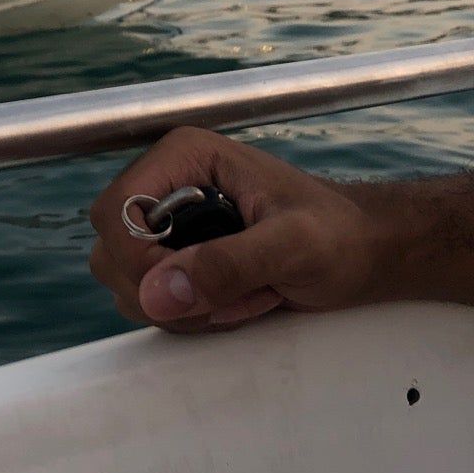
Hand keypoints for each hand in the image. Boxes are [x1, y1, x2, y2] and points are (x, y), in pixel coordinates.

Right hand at [87, 127, 382, 332]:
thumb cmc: (339, 235)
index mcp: (185, 157)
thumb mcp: (293, 247)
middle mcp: (165, 183)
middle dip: (164, 288)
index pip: (115, 212)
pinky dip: (189, 315)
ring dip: (182, 306)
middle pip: (111, 251)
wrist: (362, 251)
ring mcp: (167, 222)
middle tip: (230, 293)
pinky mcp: (175, 255)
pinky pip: (150, 300)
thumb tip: (157, 294)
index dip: (136, 261)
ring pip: (125, 282)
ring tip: (243, 294)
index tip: (187, 291)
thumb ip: (228, 265)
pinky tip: (236, 302)